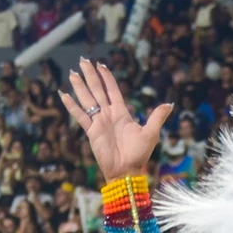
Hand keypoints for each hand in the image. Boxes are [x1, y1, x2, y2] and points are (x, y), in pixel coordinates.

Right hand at [60, 58, 173, 180]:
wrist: (126, 171)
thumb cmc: (139, 154)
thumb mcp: (151, 134)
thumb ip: (157, 117)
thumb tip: (169, 104)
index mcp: (122, 113)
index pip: (112, 90)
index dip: (106, 77)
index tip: (100, 65)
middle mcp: (108, 115)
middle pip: (97, 90)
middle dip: (90, 76)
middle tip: (83, 61)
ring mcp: (99, 122)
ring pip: (87, 99)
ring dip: (79, 86)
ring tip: (72, 73)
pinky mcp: (91, 131)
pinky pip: (79, 116)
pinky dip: (71, 106)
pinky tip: (63, 95)